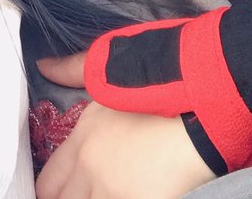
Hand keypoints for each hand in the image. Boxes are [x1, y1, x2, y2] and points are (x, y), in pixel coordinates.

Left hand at [36, 51, 215, 198]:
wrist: (208, 104)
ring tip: (116, 192)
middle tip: (91, 192)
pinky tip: (140, 196)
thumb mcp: (112, 72)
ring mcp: (114, 192)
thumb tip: (44, 66)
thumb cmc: (164, 83)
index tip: (68, 189)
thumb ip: (74, 71)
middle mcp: (91, 169)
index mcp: (82, 137)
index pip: (48, 182)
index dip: (56, 189)